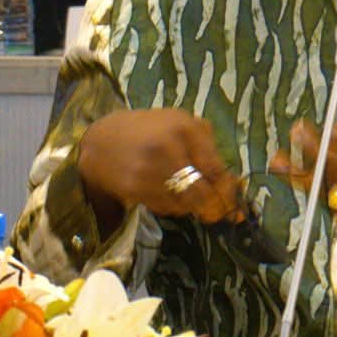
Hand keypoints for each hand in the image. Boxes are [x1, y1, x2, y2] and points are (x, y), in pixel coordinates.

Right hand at [76, 108, 242, 228]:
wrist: (101, 140)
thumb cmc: (152, 130)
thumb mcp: (182, 123)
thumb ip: (208, 147)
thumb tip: (233, 184)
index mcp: (185, 129)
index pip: (216, 170)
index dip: (228, 192)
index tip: (235, 205)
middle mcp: (167, 149)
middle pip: (202, 193)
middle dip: (214, 208)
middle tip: (217, 213)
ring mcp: (148, 171)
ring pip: (184, 205)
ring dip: (191, 208)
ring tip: (186, 196)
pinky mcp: (133, 188)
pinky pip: (164, 208)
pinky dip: (172, 208)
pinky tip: (166, 195)